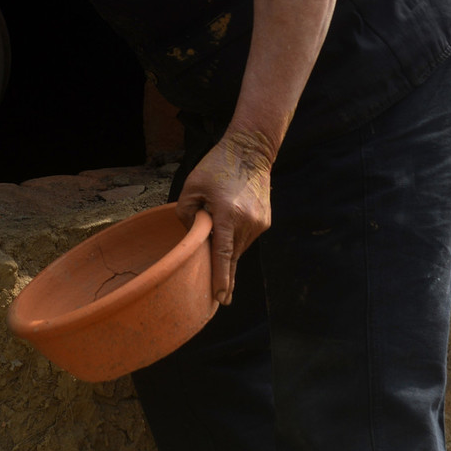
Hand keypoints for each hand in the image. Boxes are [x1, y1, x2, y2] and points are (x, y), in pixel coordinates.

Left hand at [175, 129, 274, 304]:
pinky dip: (236, 237)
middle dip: (222, 272)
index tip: (220, 298)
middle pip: (231, 255)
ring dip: (227, 249)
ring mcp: (259, 223)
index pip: (223, 254)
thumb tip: (191, 236)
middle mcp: (247, 222)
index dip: (221, 278)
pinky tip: (230, 221)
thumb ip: (186, 214)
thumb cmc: (217, 166)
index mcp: (227, 214)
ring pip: (239, 248)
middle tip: (218, 296)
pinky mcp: (265, 221)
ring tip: (219, 229)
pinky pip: (246, 238)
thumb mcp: (191, 186)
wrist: (251, 151)